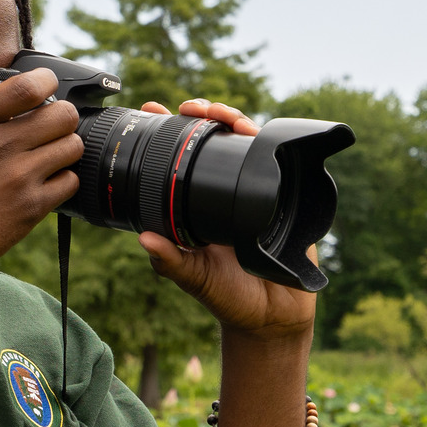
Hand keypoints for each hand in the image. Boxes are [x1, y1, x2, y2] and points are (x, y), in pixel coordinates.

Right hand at [0, 68, 83, 291]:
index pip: (26, 86)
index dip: (45, 81)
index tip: (45, 86)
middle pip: (61, 114)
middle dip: (59, 117)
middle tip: (49, 127)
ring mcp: (17, 176)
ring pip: (71, 145)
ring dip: (63, 148)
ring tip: (47, 156)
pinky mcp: (31, 207)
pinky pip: (70, 181)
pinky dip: (62, 181)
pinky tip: (43, 184)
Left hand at [135, 99, 316, 341]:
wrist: (274, 318)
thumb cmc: (228, 300)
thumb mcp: (195, 279)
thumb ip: (171, 262)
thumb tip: (143, 239)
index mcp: (196, 205)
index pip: (179, 158)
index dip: (168, 131)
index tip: (152, 108)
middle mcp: (223, 193)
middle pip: (213, 139)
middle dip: (204, 114)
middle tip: (192, 108)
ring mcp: (255, 192)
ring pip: (244, 143)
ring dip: (234, 120)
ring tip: (223, 116)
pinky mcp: (284, 197)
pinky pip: (276, 161)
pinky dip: (267, 141)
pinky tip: (256, 131)